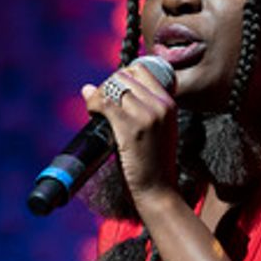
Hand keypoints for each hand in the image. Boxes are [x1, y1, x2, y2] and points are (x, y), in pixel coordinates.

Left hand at [82, 62, 178, 200]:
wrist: (158, 190)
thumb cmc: (152, 163)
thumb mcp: (155, 129)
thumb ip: (137, 108)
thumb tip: (92, 88)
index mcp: (169, 103)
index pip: (140, 70)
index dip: (120, 78)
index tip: (112, 94)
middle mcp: (160, 105)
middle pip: (124, 76)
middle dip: (107, 86)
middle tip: (101, 105)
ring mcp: (147, 116)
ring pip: (113, 86)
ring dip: (99, 95)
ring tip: (96, 111)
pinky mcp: (132, 128)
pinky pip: (105, 103)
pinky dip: (93, 104)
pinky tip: (92, 114)